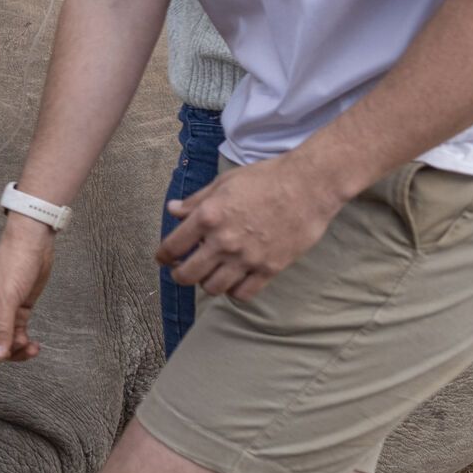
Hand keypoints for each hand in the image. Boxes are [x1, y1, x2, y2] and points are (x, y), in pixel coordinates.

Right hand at [0, 221, 53, 361]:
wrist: (33, 244)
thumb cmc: (12, 262)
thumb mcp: (6, 298)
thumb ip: (1, 329)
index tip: (1, 352)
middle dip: (5, 351)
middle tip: (20, 347)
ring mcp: (0, 313)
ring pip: (4, 342)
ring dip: (17, 349)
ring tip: (30, 346)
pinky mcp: (16, 311)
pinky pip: (16, 335)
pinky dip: (24, 342)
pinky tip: (34, 343)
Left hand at [156, 154, 342, 299]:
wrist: (309, 185)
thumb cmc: (265, 178)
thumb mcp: (223, 183)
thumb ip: (196, 201)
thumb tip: (173, 210)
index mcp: (208, 217)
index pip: (172, 247)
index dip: (163, 256)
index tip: (163, 258)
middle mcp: (224, 241)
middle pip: (187, 275)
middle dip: (179, 275)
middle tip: (181, 271)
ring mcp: (247, 258)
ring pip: (213, 288)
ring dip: (206, 283)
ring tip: (209, 274)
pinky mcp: (270, 268)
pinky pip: (243, 293)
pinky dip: (233, 291)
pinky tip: (233, 280)